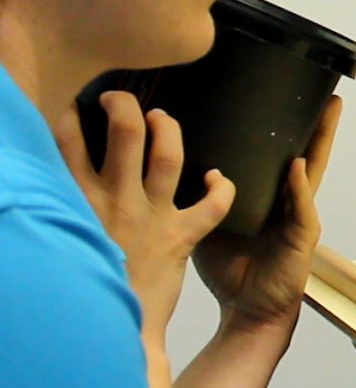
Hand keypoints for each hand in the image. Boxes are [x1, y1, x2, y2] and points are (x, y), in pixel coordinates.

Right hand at [53, 92, 235, 345]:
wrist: (111, 324)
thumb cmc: (89, 274)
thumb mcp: (71, 230)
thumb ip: (73, 199)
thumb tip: (70, 169)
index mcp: (80, 200)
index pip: (67, 142)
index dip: (71, 114)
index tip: (78, 103)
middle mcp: (115, 201)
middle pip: (125, 134)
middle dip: (126, 105)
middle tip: (122, 99)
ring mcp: (150, 216)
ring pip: (167, 156)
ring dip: (170, 130)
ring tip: (162, 118)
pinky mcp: (180, 237)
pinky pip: (211, 206)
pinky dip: (221, 189)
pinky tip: (218, 178)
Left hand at [193, 96, 340, 334]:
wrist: (247, 313)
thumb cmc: (231, 270)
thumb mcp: (211, 223)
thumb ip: (203, 197)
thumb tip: (185, 163)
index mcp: (270, 197)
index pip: (279, 155)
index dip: (288, 129)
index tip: (291, 98)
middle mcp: (290, 202)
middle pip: (306, 154)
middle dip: (317, 125)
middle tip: (326, 94)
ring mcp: (300, 217)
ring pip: (313, 172)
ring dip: (320, 142)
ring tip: (327, 112)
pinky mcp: (302, 237)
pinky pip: (302, 207)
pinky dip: (300, 186)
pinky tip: (298, 166)